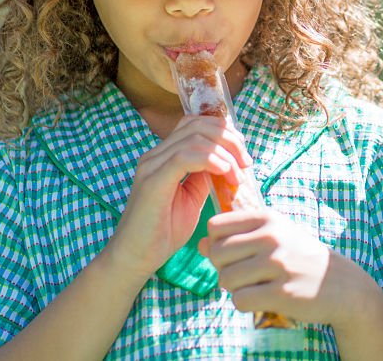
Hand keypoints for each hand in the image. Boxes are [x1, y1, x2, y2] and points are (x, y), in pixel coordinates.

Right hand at [103, 115, 253, 285]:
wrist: (135, 258)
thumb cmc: (163, 232)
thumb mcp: (193, 198)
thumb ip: (205, 177)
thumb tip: (227, 163)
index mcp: (164, 156)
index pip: (194, 124)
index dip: (223, 130)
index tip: (243, 152)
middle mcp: (155, 155)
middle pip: (198, 125)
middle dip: (229, 139)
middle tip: (246, 162)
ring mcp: (152, 166)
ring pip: (194, 138)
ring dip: (225, 153)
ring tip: (237, 176)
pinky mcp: (152, 181)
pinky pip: (184, 157)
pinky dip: (211, 160)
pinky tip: (225, 174)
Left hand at [198, 210, 374, 326]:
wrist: (341, 284)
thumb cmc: (302, 257)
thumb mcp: (276, 235)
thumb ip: (238, 236)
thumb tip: (200, 244)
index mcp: (268, 218)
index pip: (216, 226)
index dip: (216, 242)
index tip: (232, 252)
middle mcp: (272, 238)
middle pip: (216, 254)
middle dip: (223, 268)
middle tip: (243, 273)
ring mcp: (277, 265)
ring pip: (225, 279)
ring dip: (235, 288)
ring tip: (255, 285)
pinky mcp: (281, 293)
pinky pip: (240, 301)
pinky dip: (246, 303)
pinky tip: (262, 298)